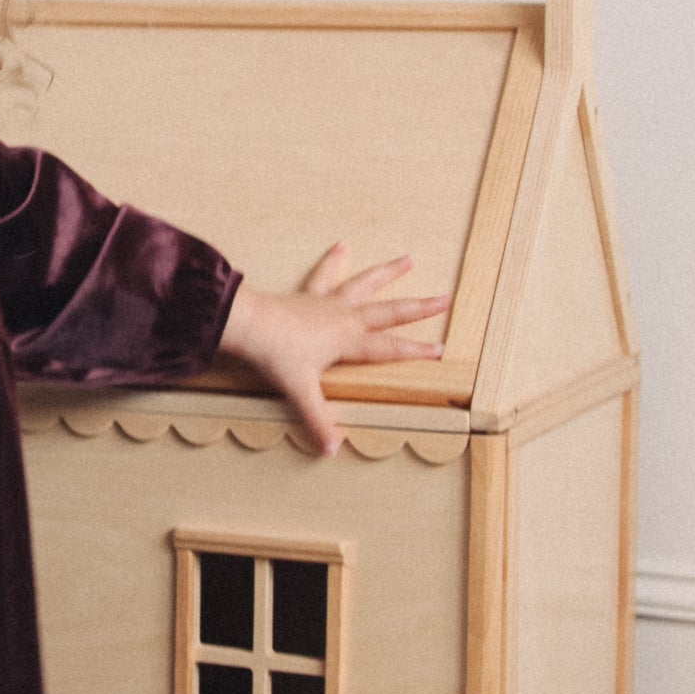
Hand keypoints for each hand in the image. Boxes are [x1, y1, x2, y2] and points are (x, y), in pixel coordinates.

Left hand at [218, 242, 449, 457]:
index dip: (415, 351)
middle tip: (445, 298)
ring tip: (409, 259)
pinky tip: (342, 244)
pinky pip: (325, 273)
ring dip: (388, 272)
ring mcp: (328, 302)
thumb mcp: (300, 392)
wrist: (249, 324)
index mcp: (349, 340)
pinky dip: (333, 258)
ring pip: (365, 284)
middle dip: (419, 307)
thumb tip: (332, 450)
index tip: (440, 349)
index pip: (389, 348)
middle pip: (389, 310)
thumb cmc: (276, 355)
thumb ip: (318, 420)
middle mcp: (345, 316)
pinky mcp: (309, 294)